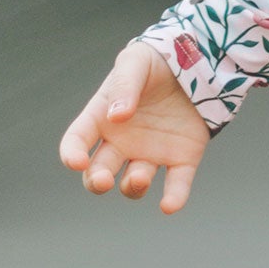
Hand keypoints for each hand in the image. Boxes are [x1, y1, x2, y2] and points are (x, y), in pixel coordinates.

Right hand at [59, 42, 210, 213]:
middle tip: (103, 180)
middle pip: (99, 172)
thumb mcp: (136, 62)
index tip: (76, 162)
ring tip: (139, 177)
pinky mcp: (182, 157)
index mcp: (102, 118)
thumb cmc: (156, 62)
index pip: (76, 142)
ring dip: (132, 186)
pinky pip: (176, 184)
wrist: (197, 64)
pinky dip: (173, 197)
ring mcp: (151, 152)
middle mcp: (122, 142)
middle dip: (97, 181)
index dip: (72, 155)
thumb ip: (125, 85)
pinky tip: (169, 205)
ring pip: (134, 182)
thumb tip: (117, 116)